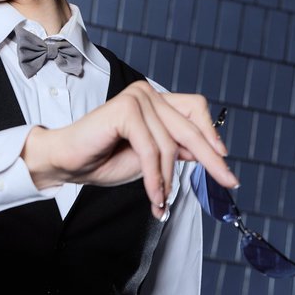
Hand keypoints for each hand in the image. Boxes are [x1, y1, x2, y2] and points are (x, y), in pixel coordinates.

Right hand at [22, 81, 237, 217]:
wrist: (66, 164)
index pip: (194, 109)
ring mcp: (136, 98)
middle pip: (190, 127)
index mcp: (153, 101)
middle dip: (210, 159)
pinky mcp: (125, 110)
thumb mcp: (149, 158)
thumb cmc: (101, 160)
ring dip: (167, 180)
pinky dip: (154, 177)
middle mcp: (146, 93)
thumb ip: (175, 150)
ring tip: (160, 201)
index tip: (224, 160)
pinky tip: (154, 196)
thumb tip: (209, 153)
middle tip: (228, 182)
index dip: (211, 133)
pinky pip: (152, 150)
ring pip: (170, 145)